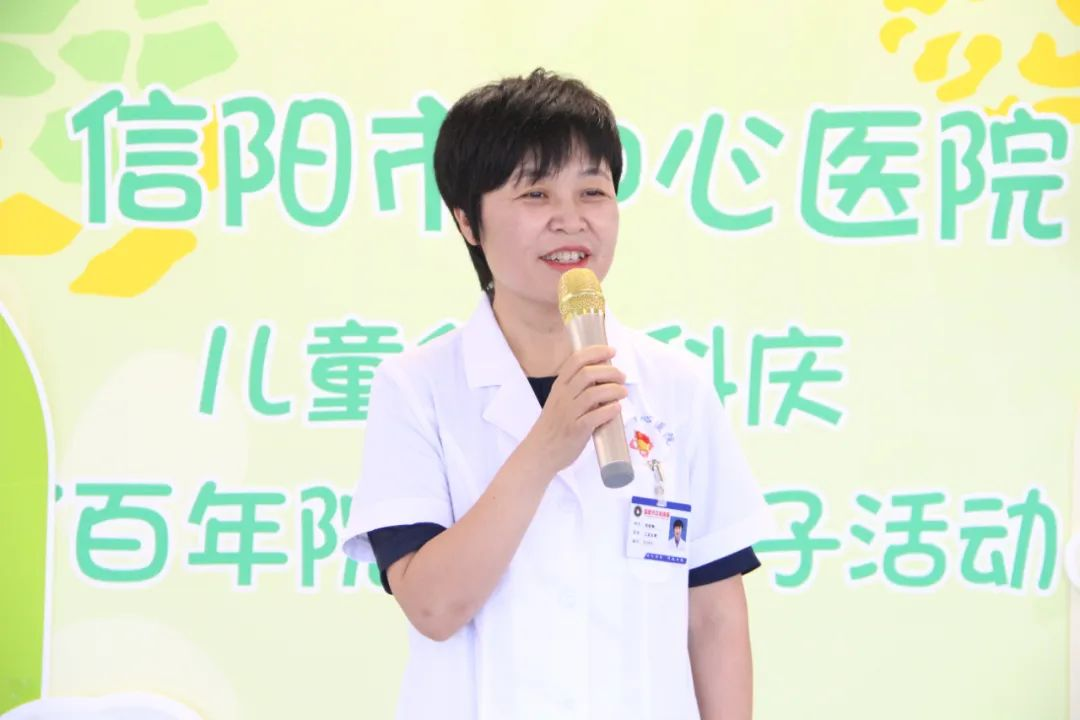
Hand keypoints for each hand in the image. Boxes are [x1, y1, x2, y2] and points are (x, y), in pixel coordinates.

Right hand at [521, 344, 627, 477]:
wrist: (539, 452)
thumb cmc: (553, 426)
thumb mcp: (560, 401)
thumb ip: (577, 389)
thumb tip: (605, 378)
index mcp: (559, 386)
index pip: (576, 360)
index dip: (596, 352)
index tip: (611, 351)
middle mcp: (562, 397)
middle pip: (588, 374)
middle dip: (609, 371)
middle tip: (621, 376)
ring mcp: (569, 414)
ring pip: (594, 394)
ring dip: (613, 390)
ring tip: (623, 392)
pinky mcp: (576, 431)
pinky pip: (595, 416)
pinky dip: (609, 410)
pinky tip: (616, 408)